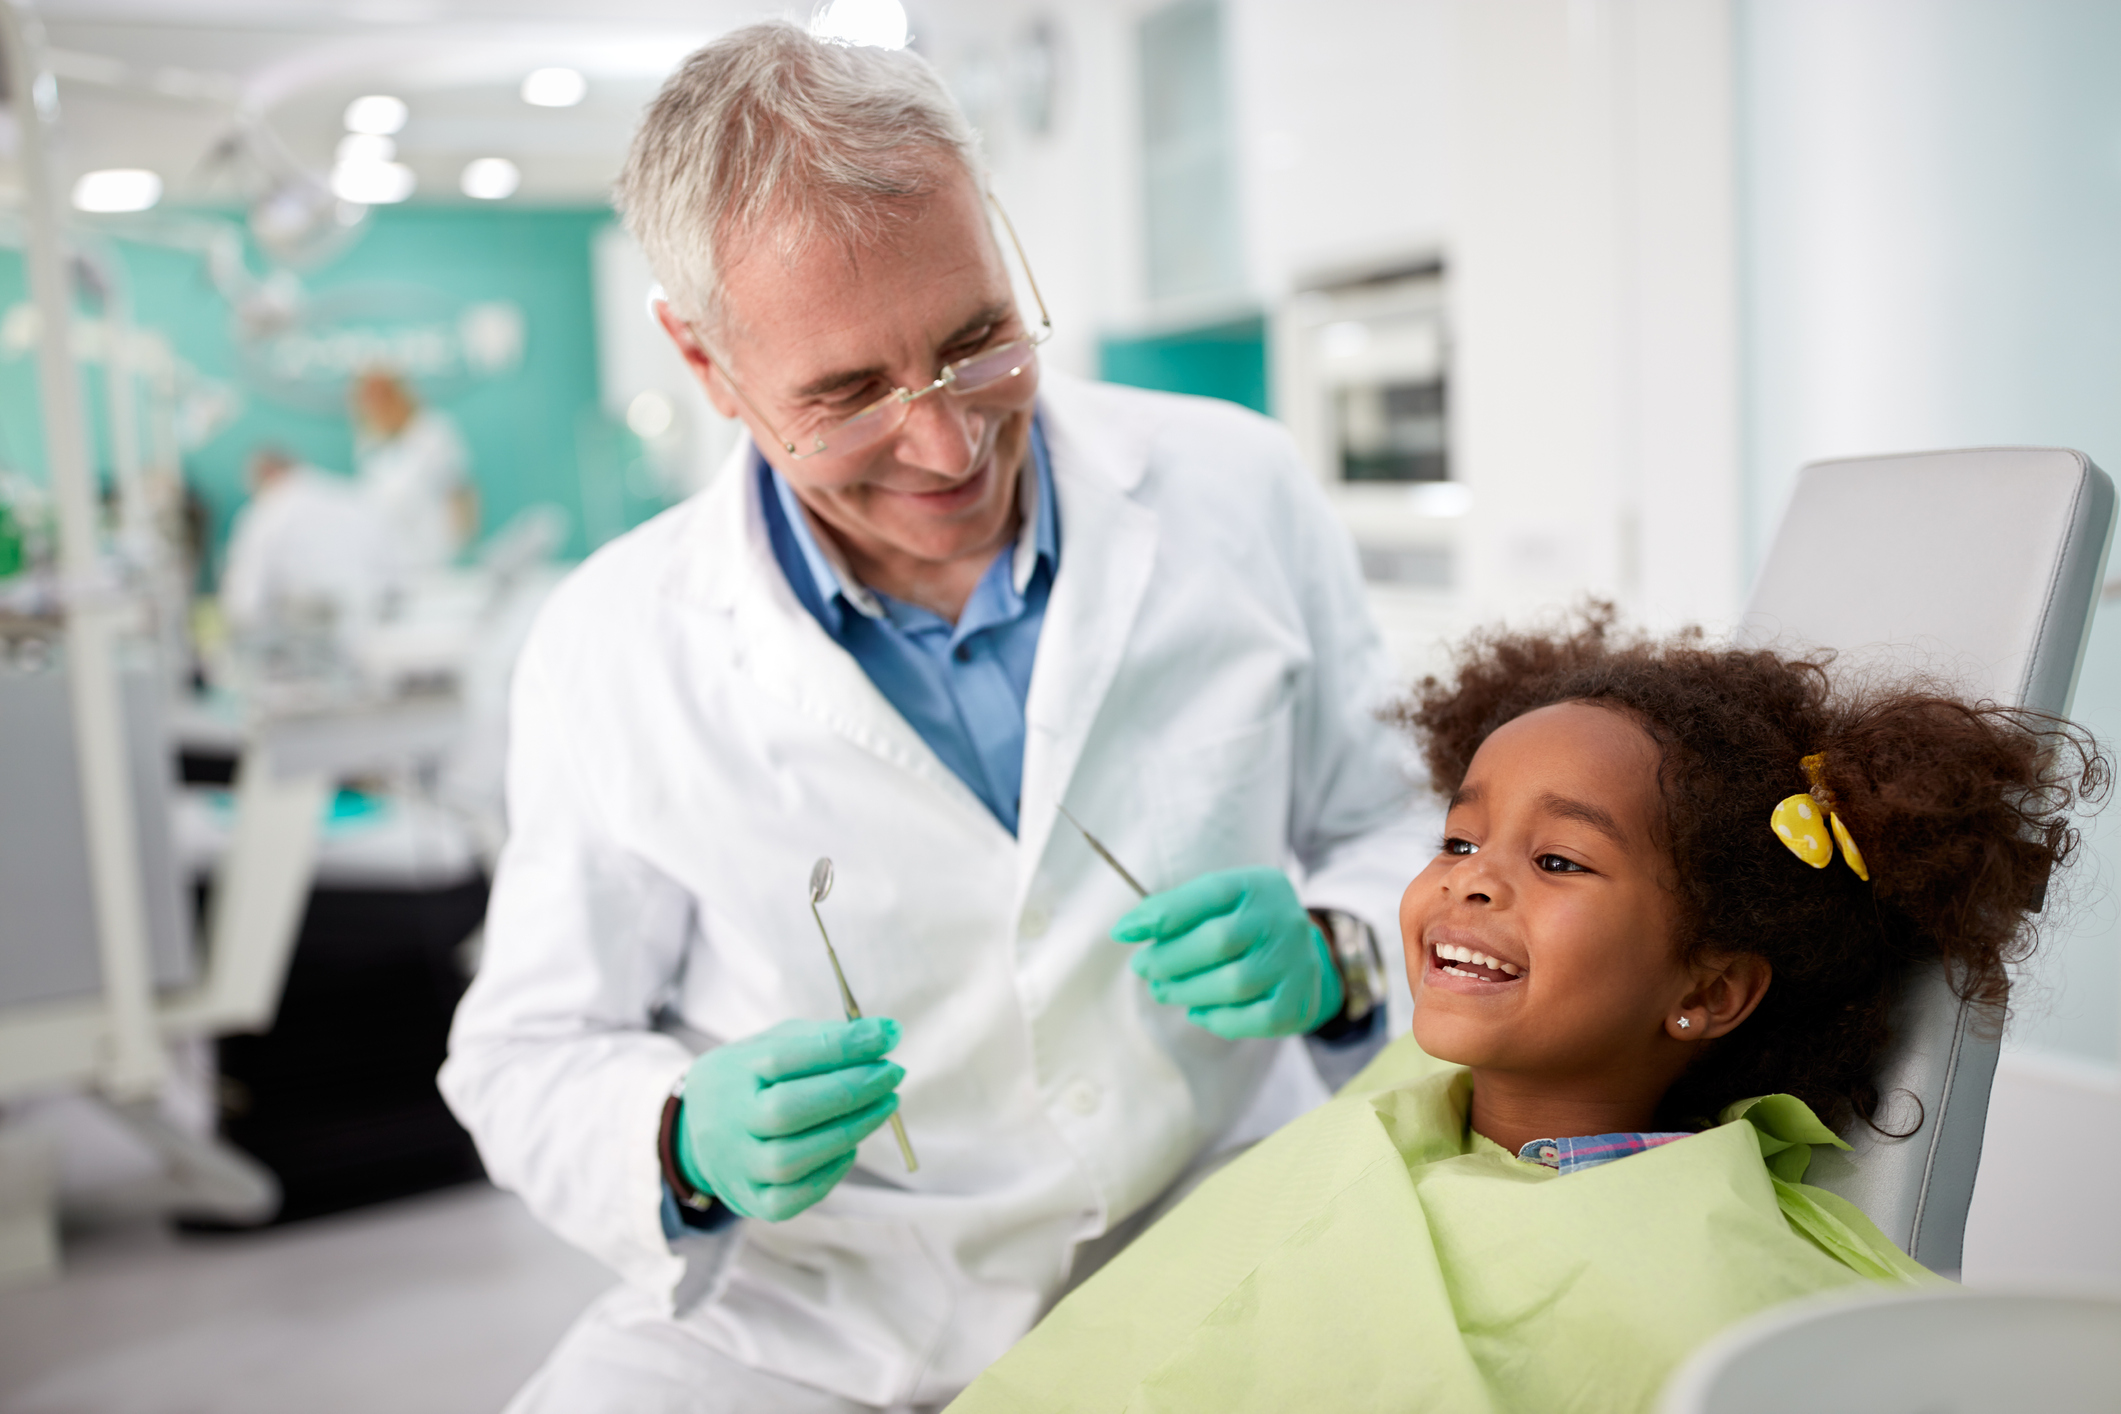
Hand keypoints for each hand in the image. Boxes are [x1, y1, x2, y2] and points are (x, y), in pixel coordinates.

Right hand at [675, 1017, 903, 1221]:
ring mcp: (736, 1167)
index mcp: (731, 1073)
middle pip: (788, 1110)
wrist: (699, 1130)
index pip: (786, 1058)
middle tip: (893, 1073)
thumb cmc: (753, 1079)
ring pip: (792, 1159)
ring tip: (885, 1105)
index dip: (843, 1046)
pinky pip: (794, 1198)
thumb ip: (823, 1039)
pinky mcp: (751, 1201)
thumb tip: (883, 1035)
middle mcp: (727, 1123)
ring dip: (850, 1130)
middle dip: (851, 1090)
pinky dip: (830, 1172)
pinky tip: (851, 1145)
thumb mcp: (773, 1045)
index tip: (889, 1034)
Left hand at [1112, 867, 1342, 1039]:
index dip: (1161, 915)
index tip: (1123, 932)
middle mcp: (1281, 920)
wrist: (1302, 953)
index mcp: (1256, 886)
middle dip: (1169, 959)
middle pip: (1217, 942)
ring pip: (1233, 984)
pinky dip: (1218, 1019)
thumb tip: (1126, 929)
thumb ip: (1176, 909)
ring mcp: (1294, 962)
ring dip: (1187, 991)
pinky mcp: (1298, 1001)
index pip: (1206, 895)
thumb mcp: (1218, 902)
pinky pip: (1255, 1019)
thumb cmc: (1243, 924)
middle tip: (1143, 968)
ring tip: (1162, 990)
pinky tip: (1197, 1011)